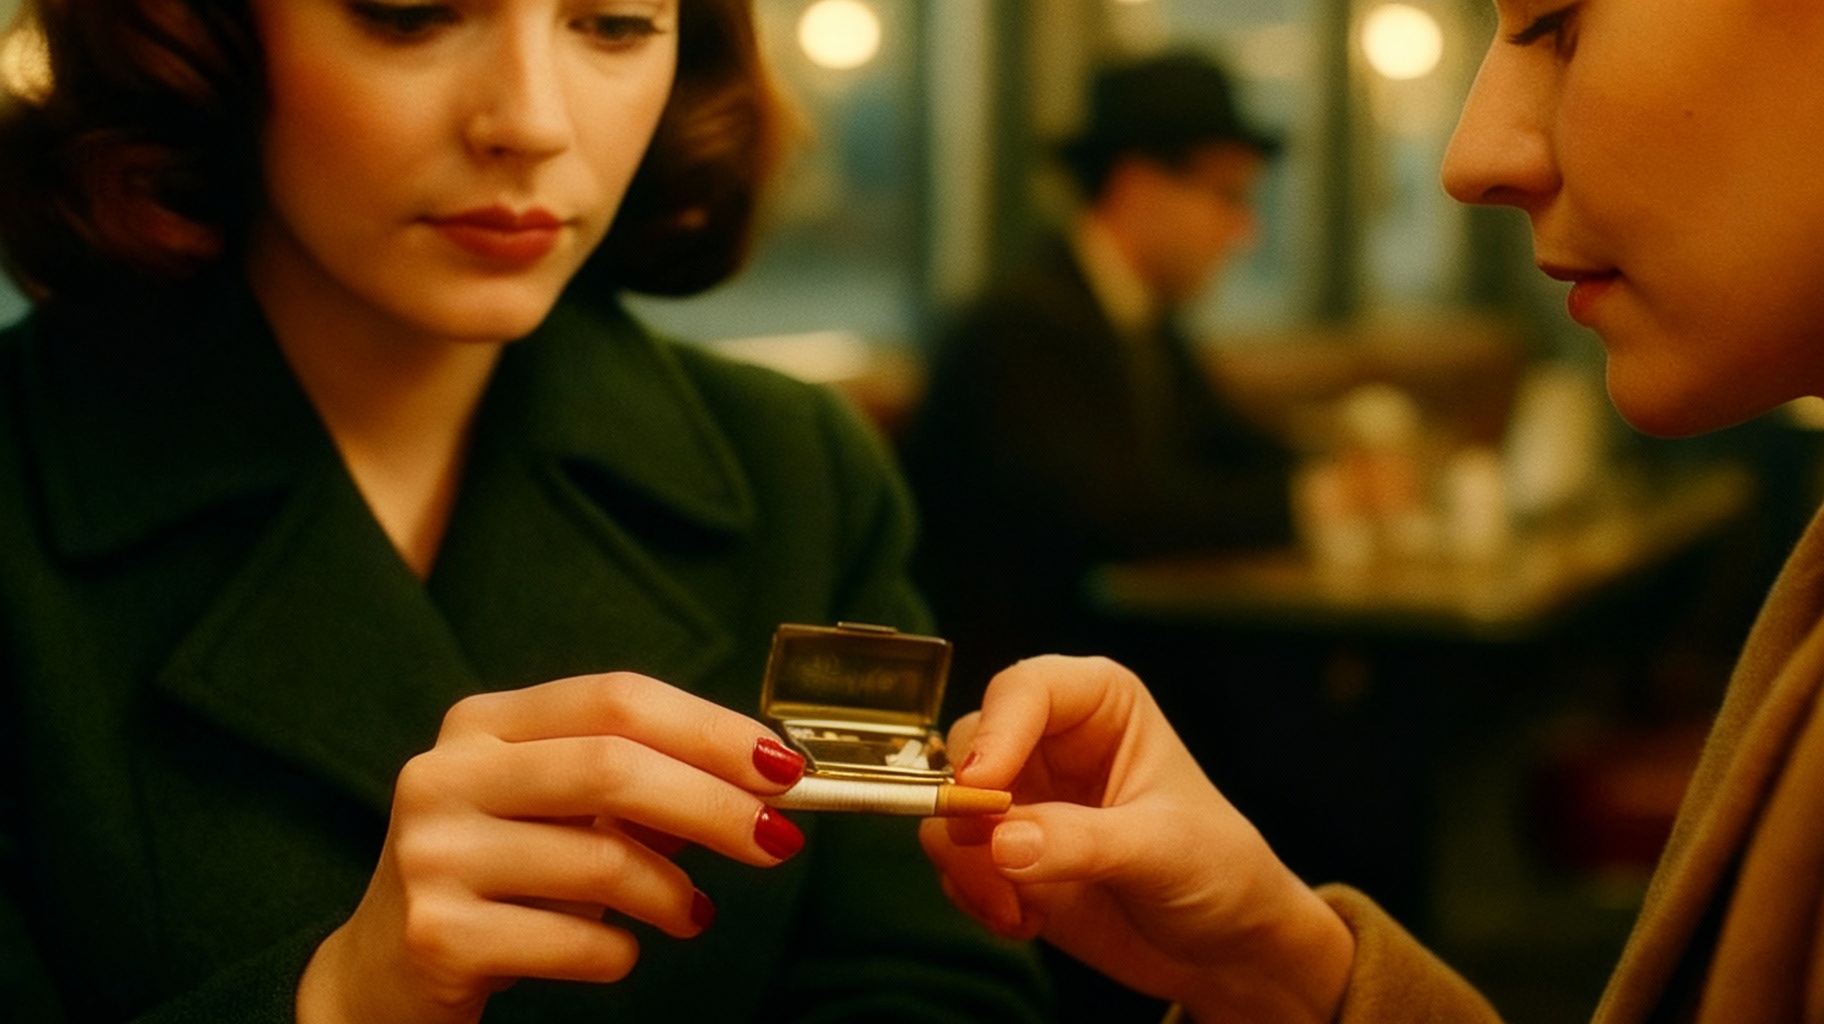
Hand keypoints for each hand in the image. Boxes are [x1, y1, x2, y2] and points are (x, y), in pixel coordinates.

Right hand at [296, 673, 808, 1023]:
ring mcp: (434, 853)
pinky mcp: (437, 934)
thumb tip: (763, 780)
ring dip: (674, 894)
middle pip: (614, 766)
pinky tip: (620, 952)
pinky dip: (623, 953)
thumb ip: (641, 784)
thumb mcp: (556, 811)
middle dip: (715, 805)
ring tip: (690, 912)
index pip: (615, 698)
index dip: (711, 728)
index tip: (784, 766)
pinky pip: (576, 942)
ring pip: (602, 861)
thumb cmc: (501, 874)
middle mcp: (448, 774)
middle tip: (777, 840)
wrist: (384, 969)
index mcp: (483, 723)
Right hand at [918, 656, 1353, 1023]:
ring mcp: (1021, 796)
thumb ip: (1083, 842)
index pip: (1025, 689)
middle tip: (996, 859)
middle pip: (969, 746)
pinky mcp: (1002, 851)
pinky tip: (1024, 921)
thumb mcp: (1162, 849)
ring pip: (948, 806)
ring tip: (1019, 909)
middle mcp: (1048, 739)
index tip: (980, 788)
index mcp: (1099, 703)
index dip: (996, 732)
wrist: (1222, 946)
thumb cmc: (1216, 869)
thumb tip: (1002, 842)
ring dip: (968, 864)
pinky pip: (951, 859)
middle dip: (971, 809)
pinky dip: (972, 894)